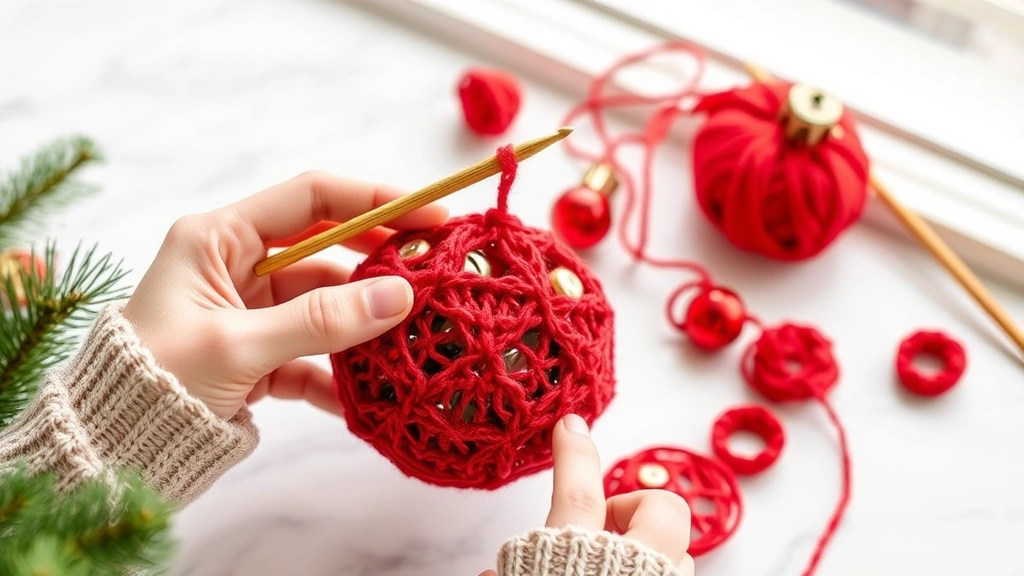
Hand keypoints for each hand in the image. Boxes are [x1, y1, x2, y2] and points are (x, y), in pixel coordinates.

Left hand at [122, 171, 447, 419]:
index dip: (375, 200)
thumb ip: (321, 320)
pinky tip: (366, 397)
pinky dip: (337, 375)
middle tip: (437, 274)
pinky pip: (311, 355)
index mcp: (218, 238)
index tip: (432, 216)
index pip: (311, 198)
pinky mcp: (257, 357)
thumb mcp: (238, 346)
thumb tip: (401, 297)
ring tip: (414, 338)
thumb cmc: (151, 382)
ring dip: (364, 325)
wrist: (107, 454)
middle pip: (327, 250)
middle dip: (380, 263)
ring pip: (325, 306)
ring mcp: (249, 312)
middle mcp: (235, 266)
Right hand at [479, 414, 694, 575]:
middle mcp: (631, 568)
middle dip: (637, 507)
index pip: (578, 493)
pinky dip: (658, 575)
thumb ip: (507, 569)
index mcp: (576, 559)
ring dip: (651, 551)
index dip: (574, 453)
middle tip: (605, 527)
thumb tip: (490, 571)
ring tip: (620, 568)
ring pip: (679, 551)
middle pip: (661, 508)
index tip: (571, 424)